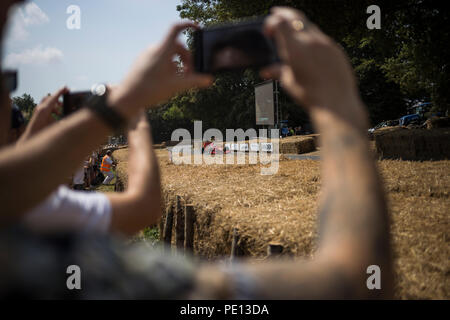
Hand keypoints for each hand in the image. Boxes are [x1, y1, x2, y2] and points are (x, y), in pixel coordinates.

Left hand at [18, 87, 67, 142]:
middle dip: (59, 95)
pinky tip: (57, 114)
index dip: (60, 92)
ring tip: (61, 107)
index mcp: (44, 110)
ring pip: (47, 101)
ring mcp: (38, 110)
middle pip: (50, 97)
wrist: (31, 138)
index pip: (53, 98)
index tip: (66, 87)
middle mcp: (40, 108)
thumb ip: (65, 123)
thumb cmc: (42, 134)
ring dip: (55, 102)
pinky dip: (52, 107)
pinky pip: (45, 106)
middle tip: (66, 92)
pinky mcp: (37, 113)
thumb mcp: (56, 128)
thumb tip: (74, 120)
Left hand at [109, 22, 213, 119]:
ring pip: (167, 53)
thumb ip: (194, 81)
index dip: (188, 25)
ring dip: (177, 63)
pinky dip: (168, 65)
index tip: (197, 29)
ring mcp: (146, 55)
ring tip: (179, 79)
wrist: (127, 98)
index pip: (176, 29)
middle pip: (176, 46)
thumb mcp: (176, 86)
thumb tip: (209, 80)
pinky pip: (158, 58)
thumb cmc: (150, 90)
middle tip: (189, 74)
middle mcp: (154, 49)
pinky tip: (167, 79)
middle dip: (186, 58)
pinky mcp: (142, 61)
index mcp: (162, 50)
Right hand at [262, 7, 367, 128]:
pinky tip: (309, 48)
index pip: (280, 23)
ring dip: (299, 26)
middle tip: (276, 12)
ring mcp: (326, 43)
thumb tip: (265, 71)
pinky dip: (311, 37)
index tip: (267, 29)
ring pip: (310, 26)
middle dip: (284, 13)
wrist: (336, 103)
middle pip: (296, 17)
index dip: (271, 22)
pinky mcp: (336, 49)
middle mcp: (311, 41)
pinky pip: (321, 38)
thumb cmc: (309, 95)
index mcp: (295, 49)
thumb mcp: (289, 83)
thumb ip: (277, 72)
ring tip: (292, 31)